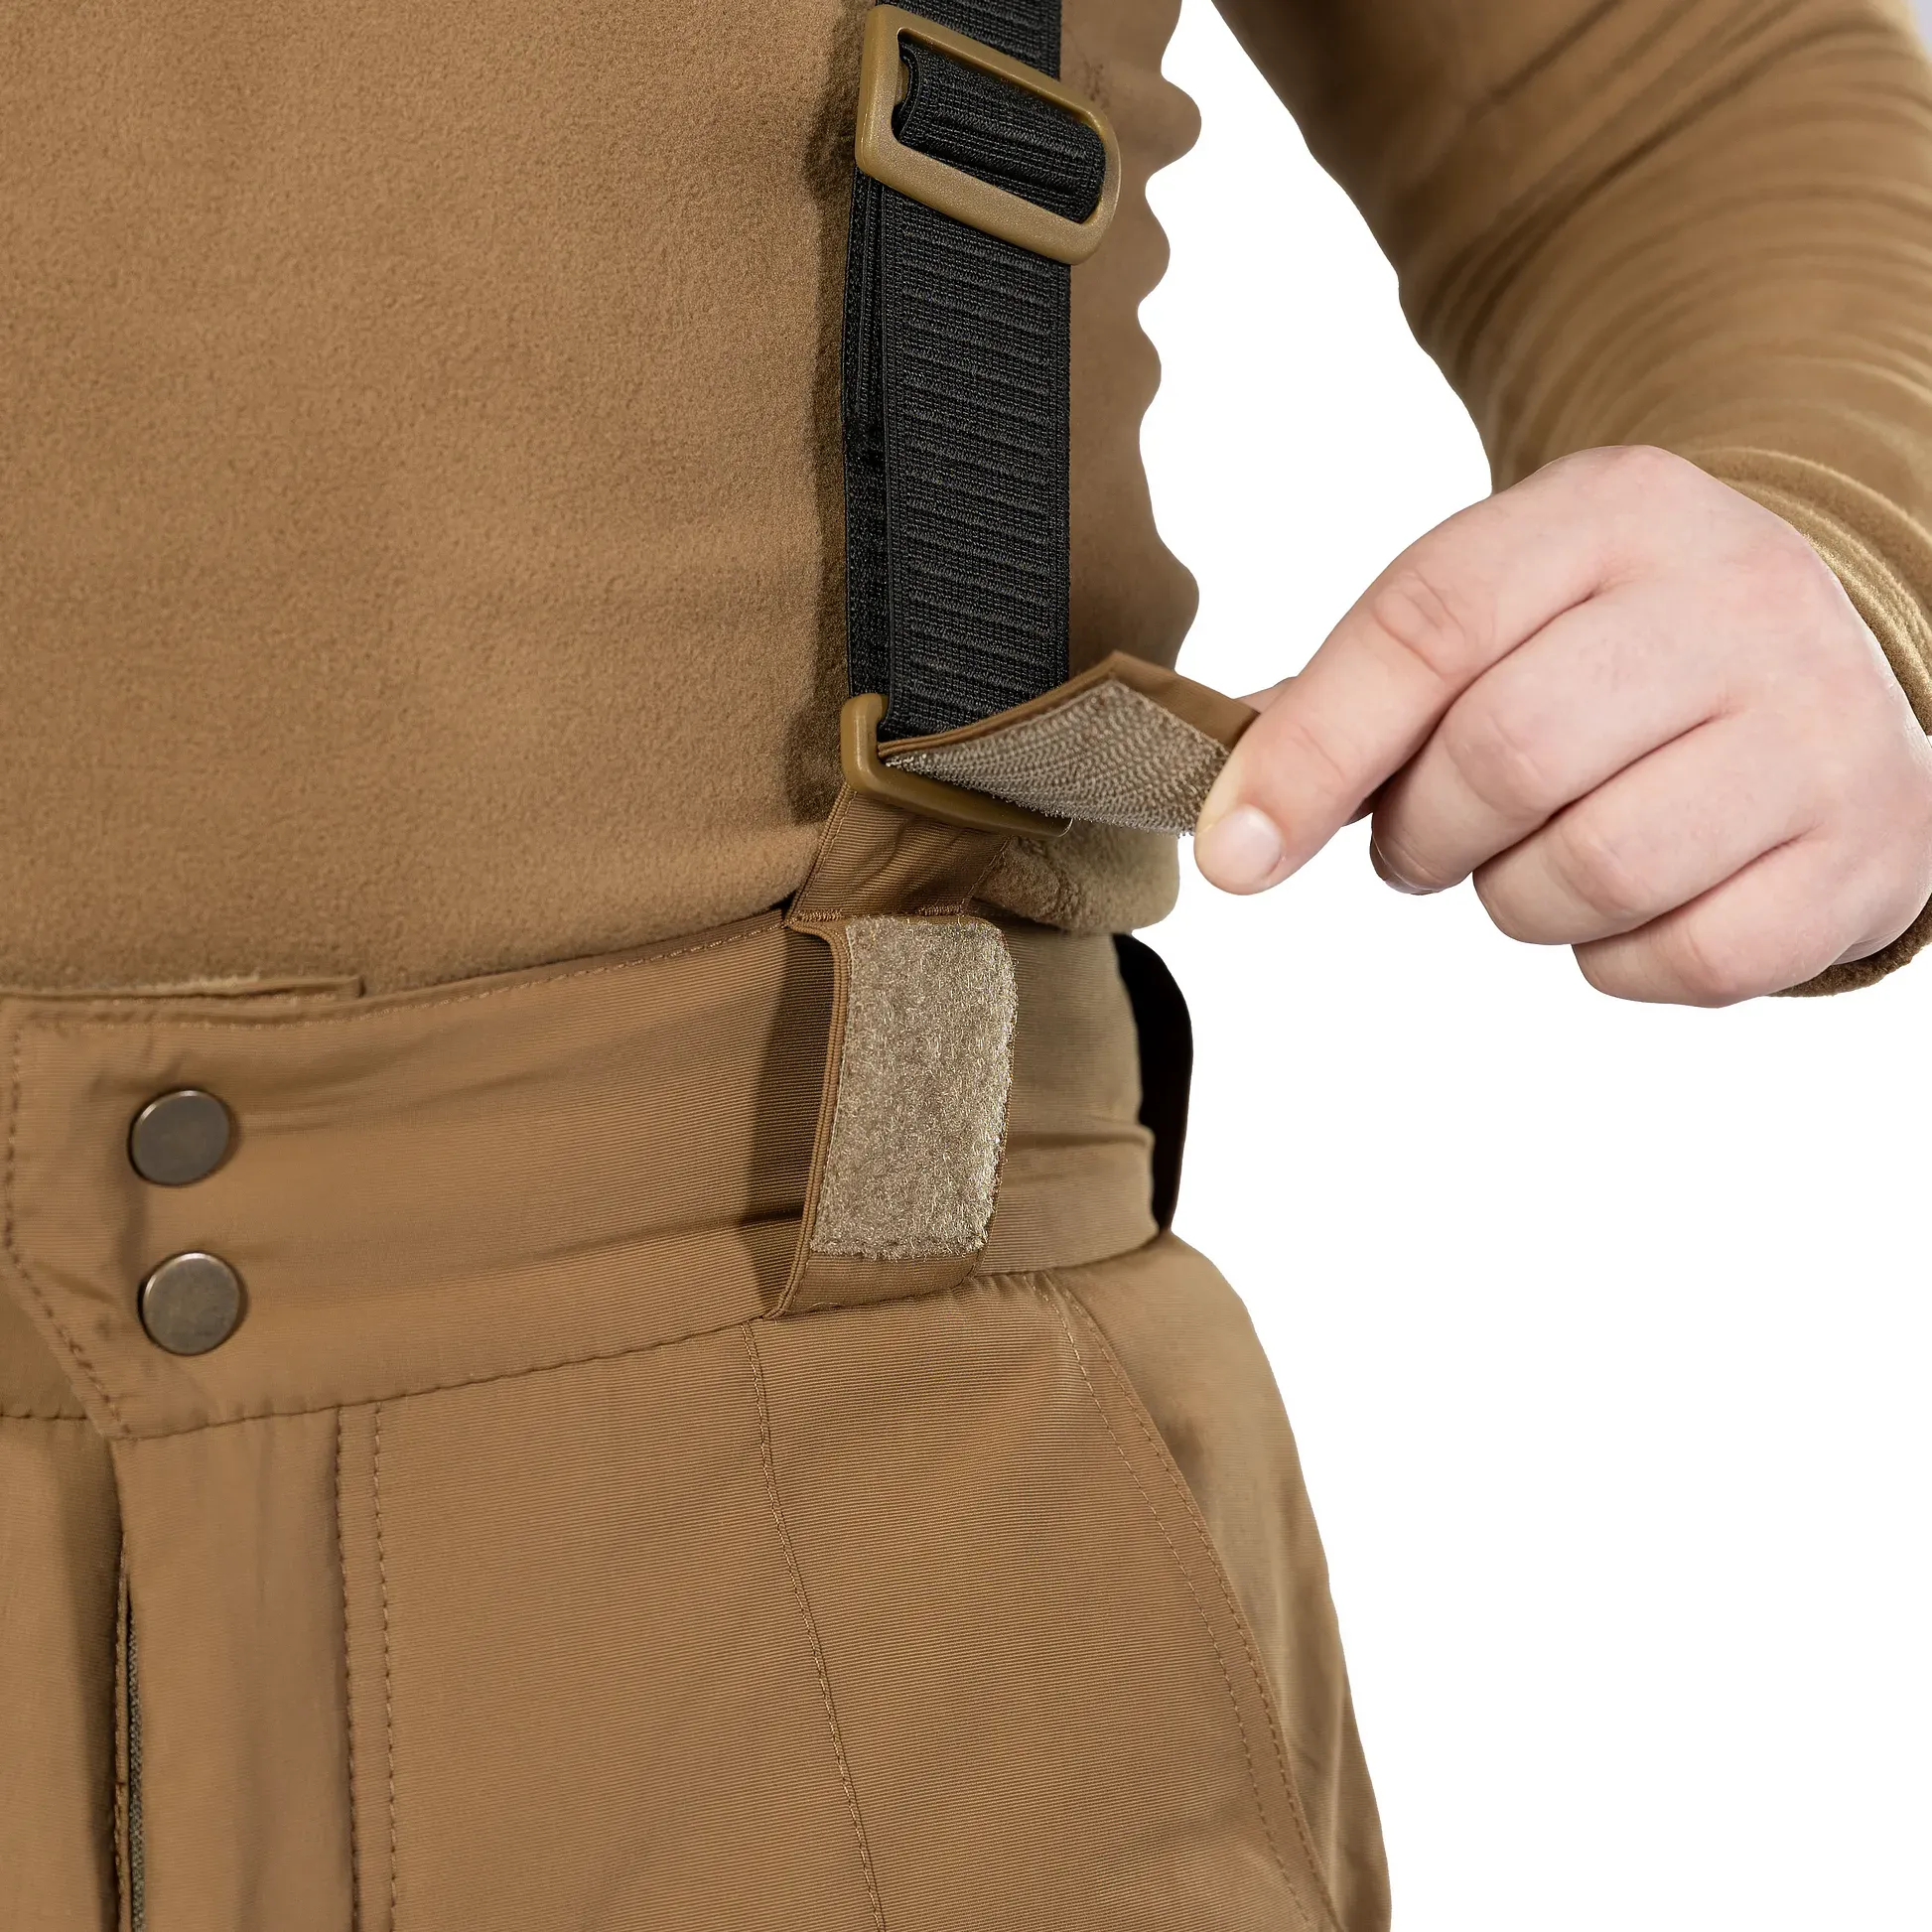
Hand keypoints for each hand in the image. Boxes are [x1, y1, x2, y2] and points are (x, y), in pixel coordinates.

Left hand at [1194, 446, 1931, 1003]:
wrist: (1825, 675)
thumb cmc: (1608, 657)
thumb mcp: (1497, 615)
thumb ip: (1360, 692)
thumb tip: (1233, 814)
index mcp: (1617, 512)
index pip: (1427, 626)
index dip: (1311, 751)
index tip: (1235, 853)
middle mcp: (1739, 596)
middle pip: (1503, 757)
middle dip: (1422, 836)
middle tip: (1423, 844)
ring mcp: (1822, 725)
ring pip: (1591, 870)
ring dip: (1516, 899)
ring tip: (1535, 858)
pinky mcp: (1867, 850)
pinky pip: (1684, 959)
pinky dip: (1616, 959)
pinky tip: (1634, 900)